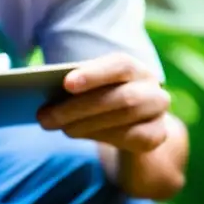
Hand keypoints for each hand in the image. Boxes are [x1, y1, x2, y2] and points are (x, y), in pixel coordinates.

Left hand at [37, 53, 170, 152]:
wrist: (132, 126)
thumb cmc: (102, 100)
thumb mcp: (91, 89)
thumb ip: (77, 87)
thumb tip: (47, 100)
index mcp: (136, 69)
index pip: (121, 65)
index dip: (94, 73)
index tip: (66, 83)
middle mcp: (153, 89)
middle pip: (121, 97)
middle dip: (79, 108)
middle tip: (45, 116)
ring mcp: (158, 114)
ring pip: (124, 118)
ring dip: (85, 124)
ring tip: (58, 127)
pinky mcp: (157, 136)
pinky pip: (130, 138)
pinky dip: (101, 136)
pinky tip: (79, 134)